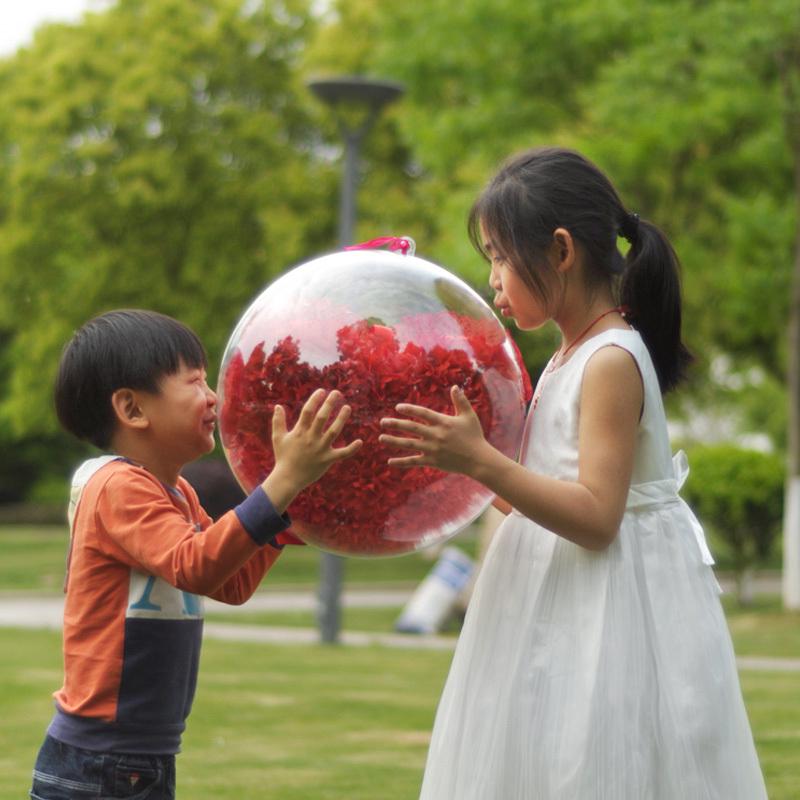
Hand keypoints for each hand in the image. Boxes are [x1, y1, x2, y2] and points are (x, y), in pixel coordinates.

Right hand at [262, 389, 361, 511]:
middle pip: (322, 417)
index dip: (315, 399)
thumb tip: (278, 405)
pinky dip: (352, 449)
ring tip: (347, 407)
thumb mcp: (278, 437)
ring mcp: (320, 449)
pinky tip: (360, 441)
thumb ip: (278, 421)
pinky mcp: (327, 460)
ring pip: (334, 431)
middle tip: (337, 393)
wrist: (288, 479)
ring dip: (341, 419)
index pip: (308, 411)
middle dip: (330, 403)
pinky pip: (342, 454)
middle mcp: (311, 438)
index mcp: (299, 431)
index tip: (322, 391)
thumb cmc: (283, 457)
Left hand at [379, 385, 487, 475]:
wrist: (479, 460)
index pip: (422, 413)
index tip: (397, 407)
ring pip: (409, 444)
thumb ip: (460, 401)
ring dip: (393, 441)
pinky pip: (414, 462)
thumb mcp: (469, 416)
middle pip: (411, 428)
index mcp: (443, 422)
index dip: (409, 409)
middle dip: (395, 424)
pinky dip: (401, 462)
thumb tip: (454, 386)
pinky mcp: (432, 461)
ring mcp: (433, 449)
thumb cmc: (475, 436)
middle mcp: (436, 435)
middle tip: (382, 422)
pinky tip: (390, 461)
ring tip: (381, 438)